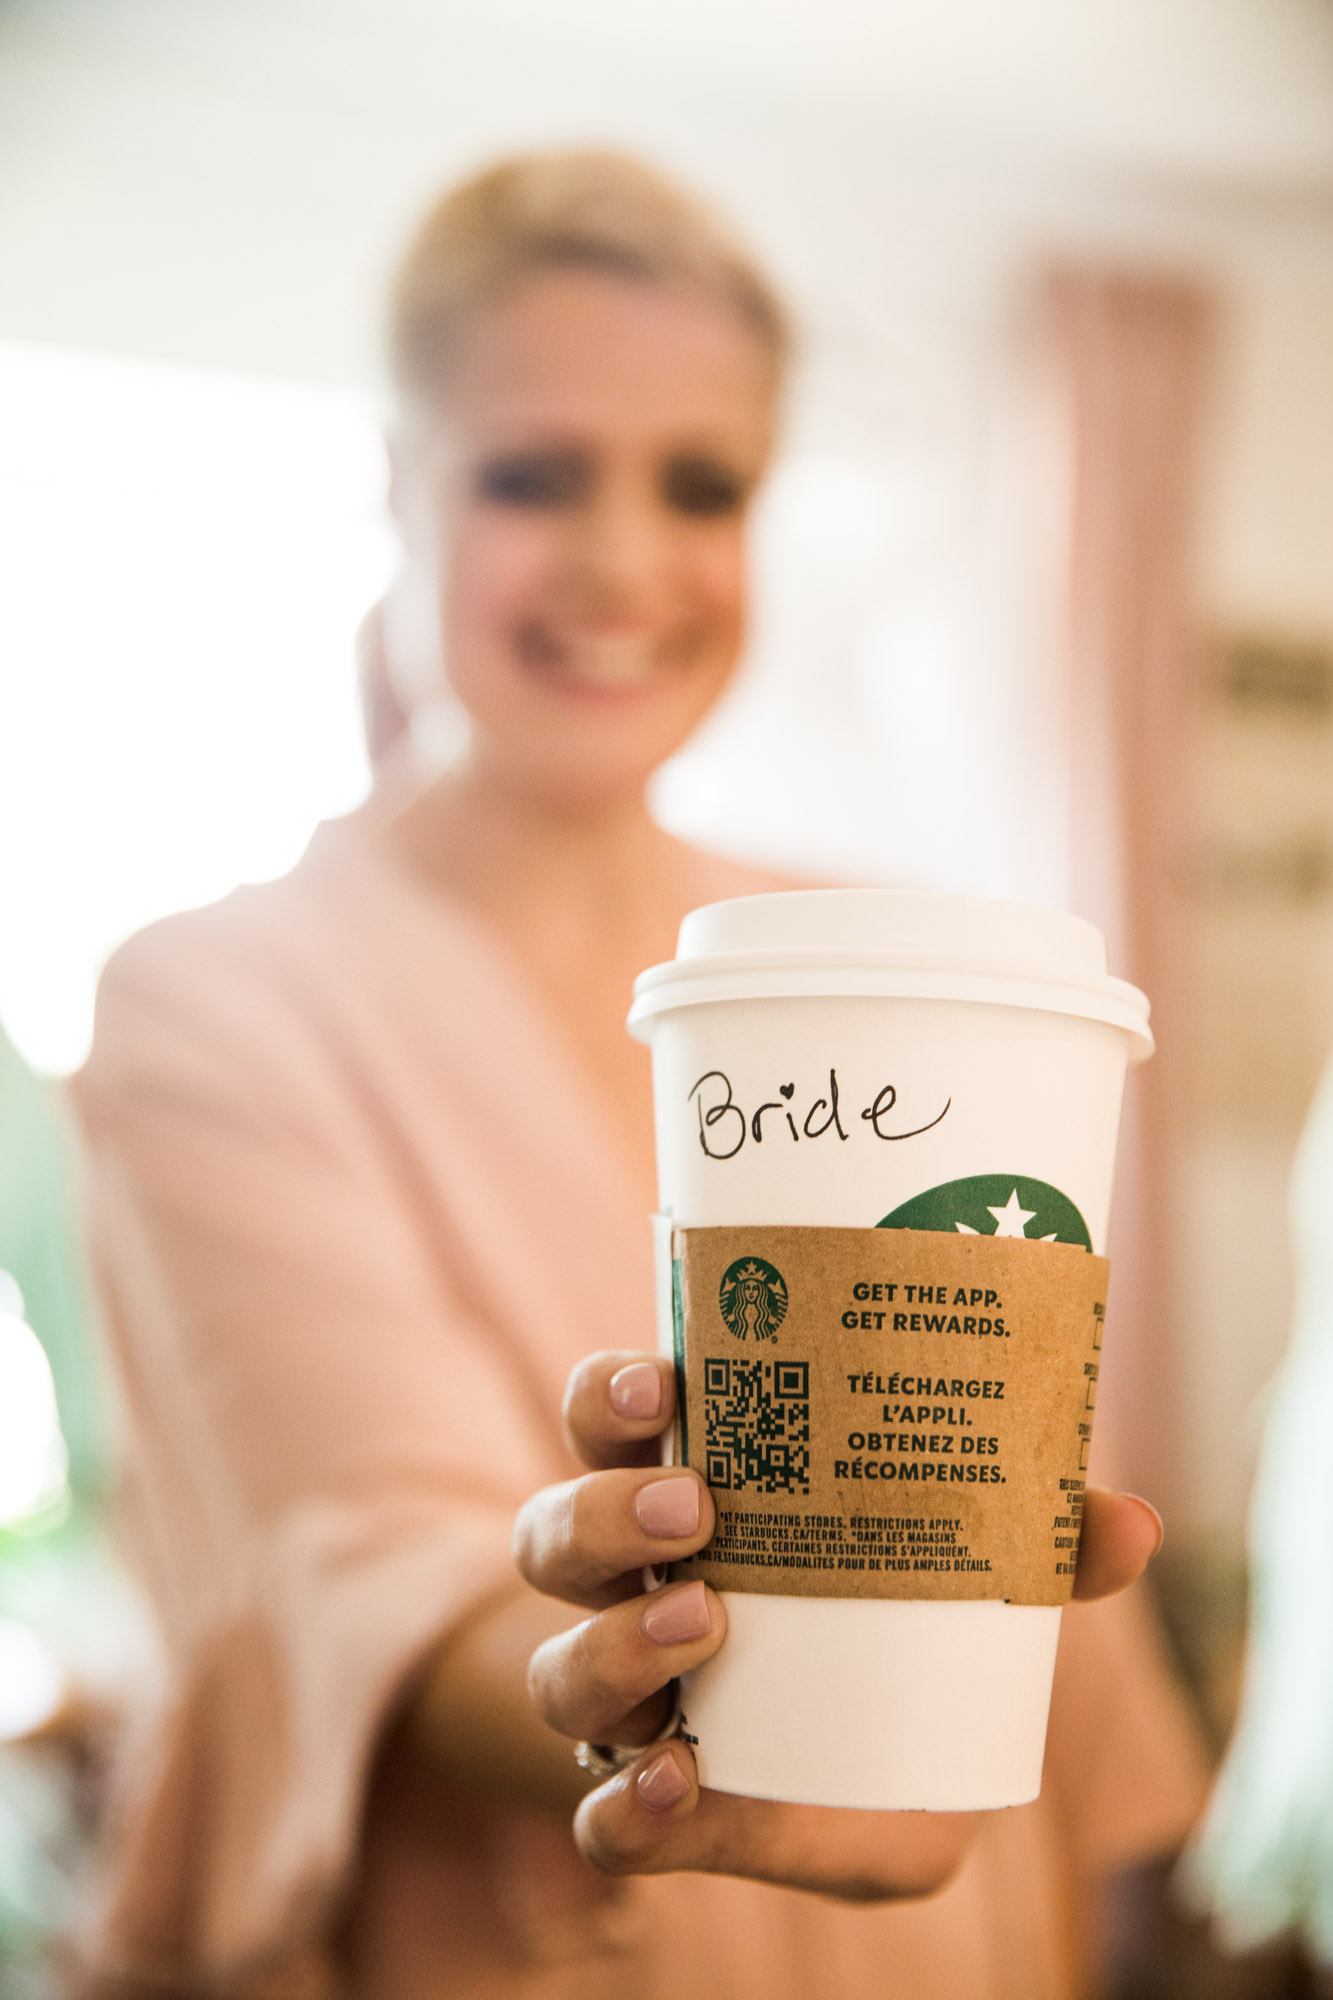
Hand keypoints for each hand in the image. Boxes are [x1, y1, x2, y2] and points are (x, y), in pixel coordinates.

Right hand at [512, 1351, 1162, 1900]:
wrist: (864, 1787)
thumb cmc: (894, 1640)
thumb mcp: (963, 1587)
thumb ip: (1036, 1553)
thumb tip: (1132, 1523)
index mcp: (691, 1494)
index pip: (609, 1420)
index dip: (613, 1392)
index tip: (665, 1377)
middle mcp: (630, 1589)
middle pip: (556, 1529)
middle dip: (608, 1511)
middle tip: (698, 1507)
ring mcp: (626, 1701)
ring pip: (553, 1665)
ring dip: (611, 1646)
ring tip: (700, 1626)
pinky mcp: (648, 1810)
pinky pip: (595, 1818)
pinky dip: (622, 1811)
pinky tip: (676, 1789)